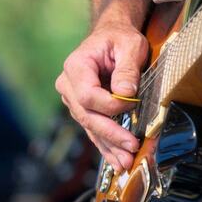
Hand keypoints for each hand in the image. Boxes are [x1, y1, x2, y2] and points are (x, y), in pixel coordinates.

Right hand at [55, 22, 147, 171]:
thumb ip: (127, 68)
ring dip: (109, 146)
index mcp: (76, 67)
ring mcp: (73, 100)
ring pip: (90, 128)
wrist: (110, 38)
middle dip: (110, 135)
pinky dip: (106, 146)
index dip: (110, 105)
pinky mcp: (83, 110)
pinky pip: (93, 130)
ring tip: (125, 162)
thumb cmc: (119, 38)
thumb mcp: (129, 45)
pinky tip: (116, 161)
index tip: (133, 103)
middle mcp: (69, 85)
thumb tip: (125, 93)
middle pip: (87, 116)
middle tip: (131, 149)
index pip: (88, 95)